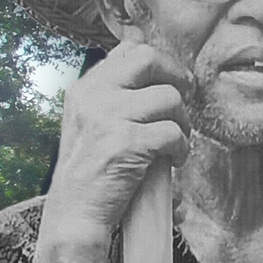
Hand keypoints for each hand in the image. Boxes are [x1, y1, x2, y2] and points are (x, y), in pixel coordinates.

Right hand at [45, 40, 191, 241]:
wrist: (76, 213)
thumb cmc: (93, 169)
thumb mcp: (92, 120)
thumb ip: (116, 91)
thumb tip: (148, 51)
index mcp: (86, 87)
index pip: (131, 49)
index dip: (162, 63)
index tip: (172, 83)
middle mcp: (93, 96)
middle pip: (150, 58)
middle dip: (178, 77)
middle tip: (187, 99)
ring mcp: (108, 117)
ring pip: (170, 98)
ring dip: (184, 121)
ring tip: (177, 141)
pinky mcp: (126, 142)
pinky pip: (173, 132)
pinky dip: (182, 148)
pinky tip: (174, 160)